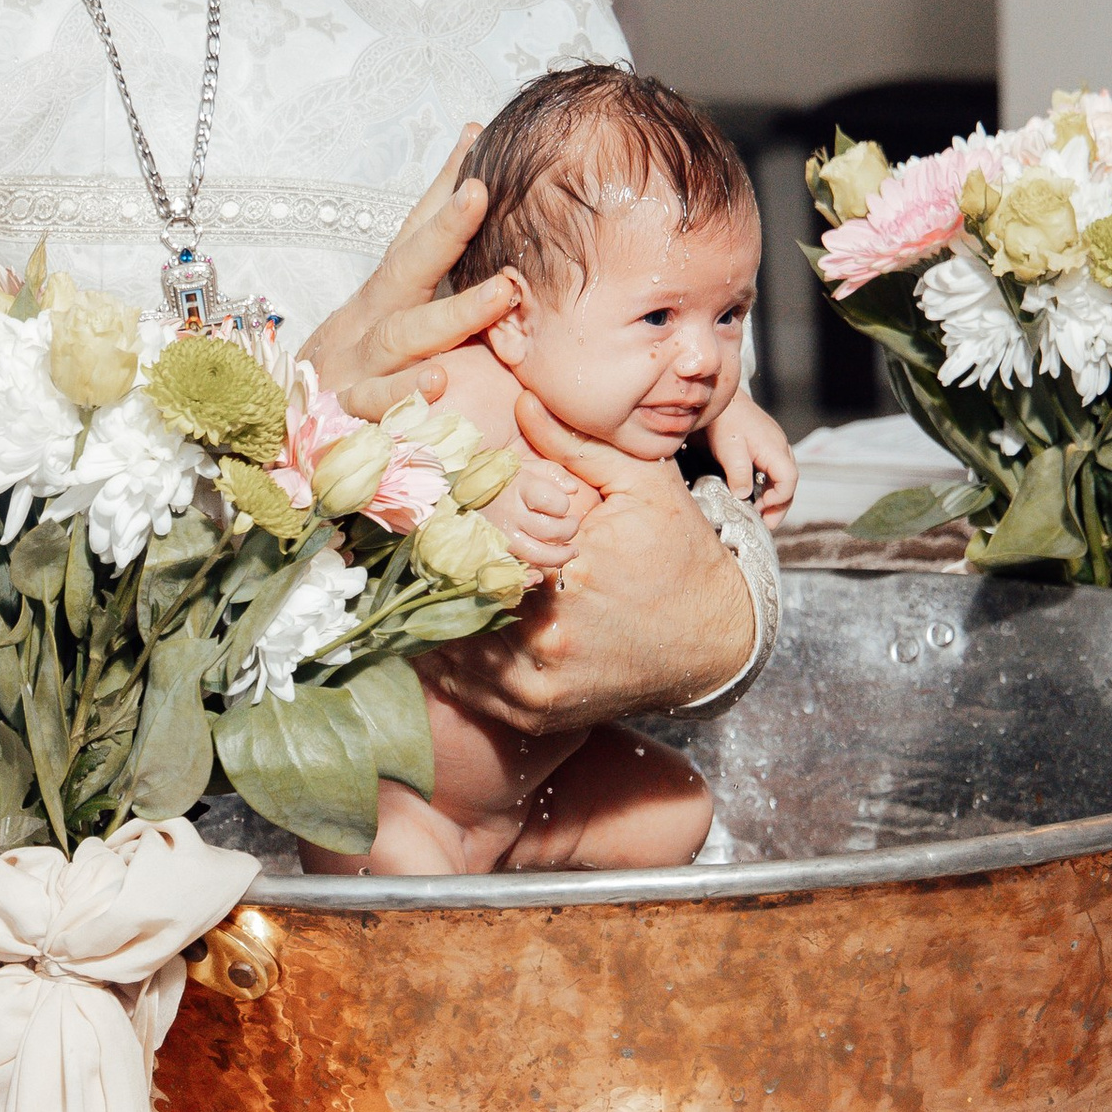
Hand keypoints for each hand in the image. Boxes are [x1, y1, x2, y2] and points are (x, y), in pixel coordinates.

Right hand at [296, 131, 511, 418]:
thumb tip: (480, 228)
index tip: (475, 136)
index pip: (415, 230)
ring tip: (502, 292)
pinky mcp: (346, 415)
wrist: (278, 430)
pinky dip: (406, 394)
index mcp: (384, 295)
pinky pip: (377, 405)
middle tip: (481, 190)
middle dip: (445, 228)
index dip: (443, 185)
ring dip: (455, 313)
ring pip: (403, 336)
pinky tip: (439, 382)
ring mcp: (355, 366)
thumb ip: (436, 286)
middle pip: (407, 266)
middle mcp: (368, 321)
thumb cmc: (356, 369)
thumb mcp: (392, 319)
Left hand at [428, 391, 754, 732]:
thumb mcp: (643, 483)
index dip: (439, 532)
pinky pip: (469, 692)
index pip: (471, 553)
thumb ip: (578, 443)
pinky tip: (432, 632)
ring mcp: (541, 685)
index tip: (417, 514)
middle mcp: (548, 640)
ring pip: (452, 651)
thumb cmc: (678, 552)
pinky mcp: (539, 713)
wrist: (716, 637)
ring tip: (405, 586)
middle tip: (395, 549)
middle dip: (428, 573)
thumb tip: (522, 399)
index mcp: (567, 578)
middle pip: (452, 603)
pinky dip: (446, 664)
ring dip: (426, 619)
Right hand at [486, 454, 588, 576]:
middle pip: (554, 531)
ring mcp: (502, 536)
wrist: (454, 491)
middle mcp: (511, 514)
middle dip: (570, 530)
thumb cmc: (494, 477)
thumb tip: (573, 489)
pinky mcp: (495, 553)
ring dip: (562, 556)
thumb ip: (551, 473)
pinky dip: (537, 572)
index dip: (564, 506)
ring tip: (571, 550)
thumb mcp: (522, 465)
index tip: (561, 504)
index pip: (557, 503)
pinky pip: (521, 570)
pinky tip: (546, 566)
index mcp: (520, 488)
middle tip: (572, 524)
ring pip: (541, 555)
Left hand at [703, 388, 797, 524]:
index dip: (779, 499)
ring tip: (761, 514)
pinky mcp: (765, 447)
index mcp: (775, 448)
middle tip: (766, 524)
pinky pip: (774, 471)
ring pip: (783, 478)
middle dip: (780, 506)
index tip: (761, 509)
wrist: (719, 397)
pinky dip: (768, 487)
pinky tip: (756, 496)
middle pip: (790, 483)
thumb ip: (738, 471)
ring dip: (774, 498)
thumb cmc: (725, 420)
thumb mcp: (728, 448)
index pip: (789, 479)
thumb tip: (744, 496)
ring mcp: (774, 447)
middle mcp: (779, 448)